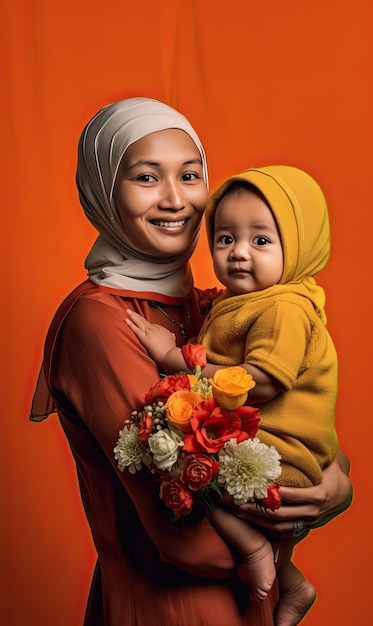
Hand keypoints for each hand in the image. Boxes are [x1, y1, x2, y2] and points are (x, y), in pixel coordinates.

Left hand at [125, 309, 176, 364]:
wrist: (170, 354)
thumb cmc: (171, 349)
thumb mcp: (173, 340)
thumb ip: (171, 336)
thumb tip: (172, 334)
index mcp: (161, 329)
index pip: (151, 325)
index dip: (144, 323)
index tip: (139, 320)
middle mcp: (154, 328)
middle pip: (144, 320)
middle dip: (137, 315)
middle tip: (131, 311)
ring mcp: (149, 332)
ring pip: (139, 322)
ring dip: (132, 316)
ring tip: (128, 311)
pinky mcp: (144, 338)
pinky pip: (136, 329)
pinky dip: (130, 324)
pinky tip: (126, 320)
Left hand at [223, 450, 351, 535]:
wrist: (344, 494)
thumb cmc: (331, 474)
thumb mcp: (325, 463)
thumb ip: (308, 456)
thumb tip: (287, 438)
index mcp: (319, 495)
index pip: (293, 496)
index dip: (274, 494)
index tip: (255, 488)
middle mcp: (312, 512)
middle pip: (281, 514)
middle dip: (258, 509)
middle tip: (238, 502)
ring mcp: (307, 522)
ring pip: (279, 526)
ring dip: (257, 520)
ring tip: (238, 511)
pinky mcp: (302, 527)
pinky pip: (282, 531)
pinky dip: (265, 527)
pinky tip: (250, 520)